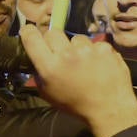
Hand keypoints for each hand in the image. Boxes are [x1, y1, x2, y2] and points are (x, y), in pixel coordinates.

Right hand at [19, 23, 136, 136]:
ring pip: (76, 38)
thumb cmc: (75, 103)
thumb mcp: (48, 93)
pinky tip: (98, 64)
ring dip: (76, 47)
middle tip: (59, 51)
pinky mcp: (104, 47)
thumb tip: (36, 56)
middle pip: (53, 33)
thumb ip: (39, 73)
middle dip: (53, 40)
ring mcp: (87, 49)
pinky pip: (94, 43)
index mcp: (50, 67)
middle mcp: (67, 54)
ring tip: (83, 62)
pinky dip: (95, 51)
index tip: (29, 30)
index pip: (32, 39)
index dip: (28, 31)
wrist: (108, 107)